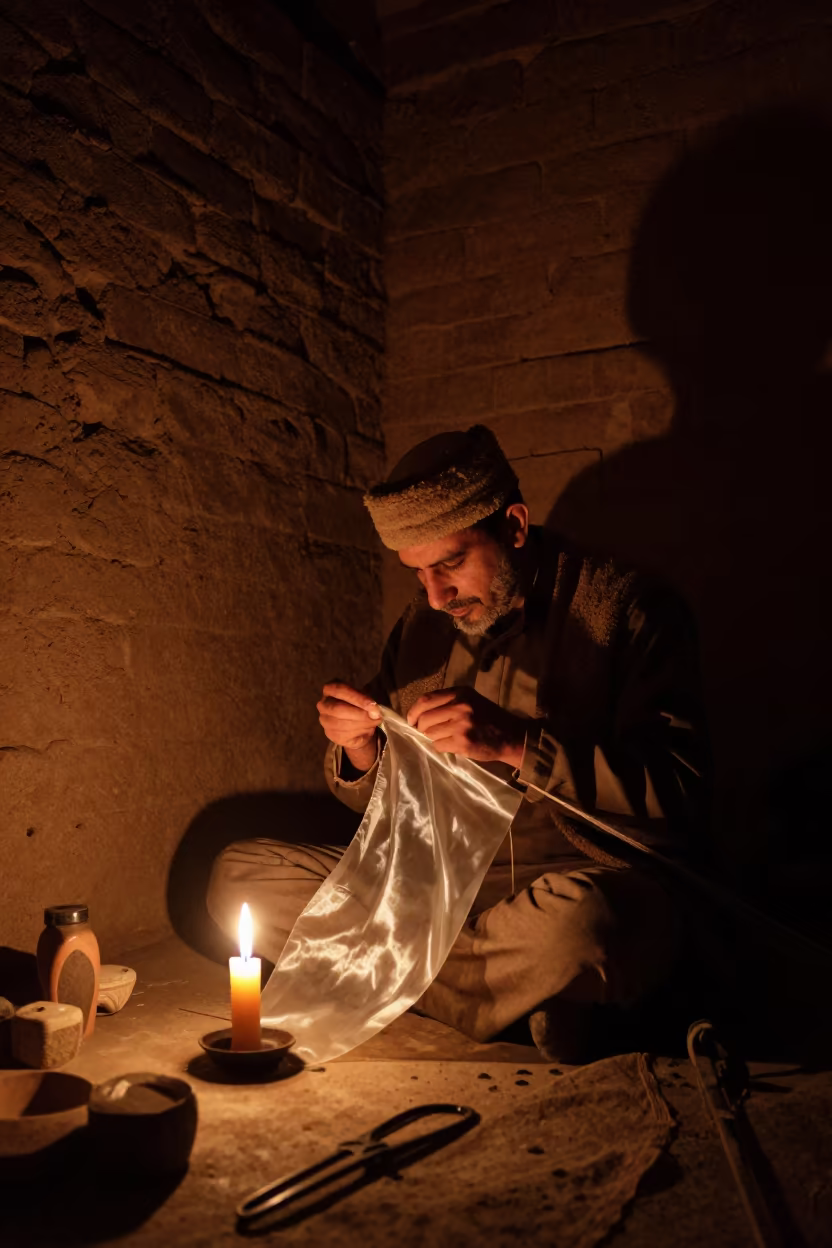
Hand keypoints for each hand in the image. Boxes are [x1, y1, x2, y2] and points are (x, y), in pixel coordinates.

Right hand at [317, 682, 381, 772]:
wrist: (357, 726)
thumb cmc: (359, 706)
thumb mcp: (364, 698)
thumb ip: (368, 702)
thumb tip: (374, 712)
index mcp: (330, 689)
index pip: (340, 690)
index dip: (357, 697)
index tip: (373, 705)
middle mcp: (323, 704)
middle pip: (338, 709)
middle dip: (360, 714)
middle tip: (376, 716)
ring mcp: (324, 720)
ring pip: (343, 724)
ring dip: (363, 724)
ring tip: (373, 722)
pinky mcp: (329, 734)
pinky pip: (345, 734)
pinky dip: (360, 732)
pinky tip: (366, 729)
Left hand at [406, 686, 524, 767]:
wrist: (512, 736)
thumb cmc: (489, 717)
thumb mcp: (471, 700)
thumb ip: (448, 702)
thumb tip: (418, 713)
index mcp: (460, 693)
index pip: (426, 700)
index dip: (414, 711)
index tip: (411, 720)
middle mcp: (460, 706)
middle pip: (425, 718)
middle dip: (421, 728)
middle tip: (426, 732)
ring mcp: (461, 725)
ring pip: (430, 733)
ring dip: (433, 738)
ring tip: (446, 737)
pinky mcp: (463, 742)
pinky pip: (439, 745)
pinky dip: (441, 746)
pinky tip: (453, 745)